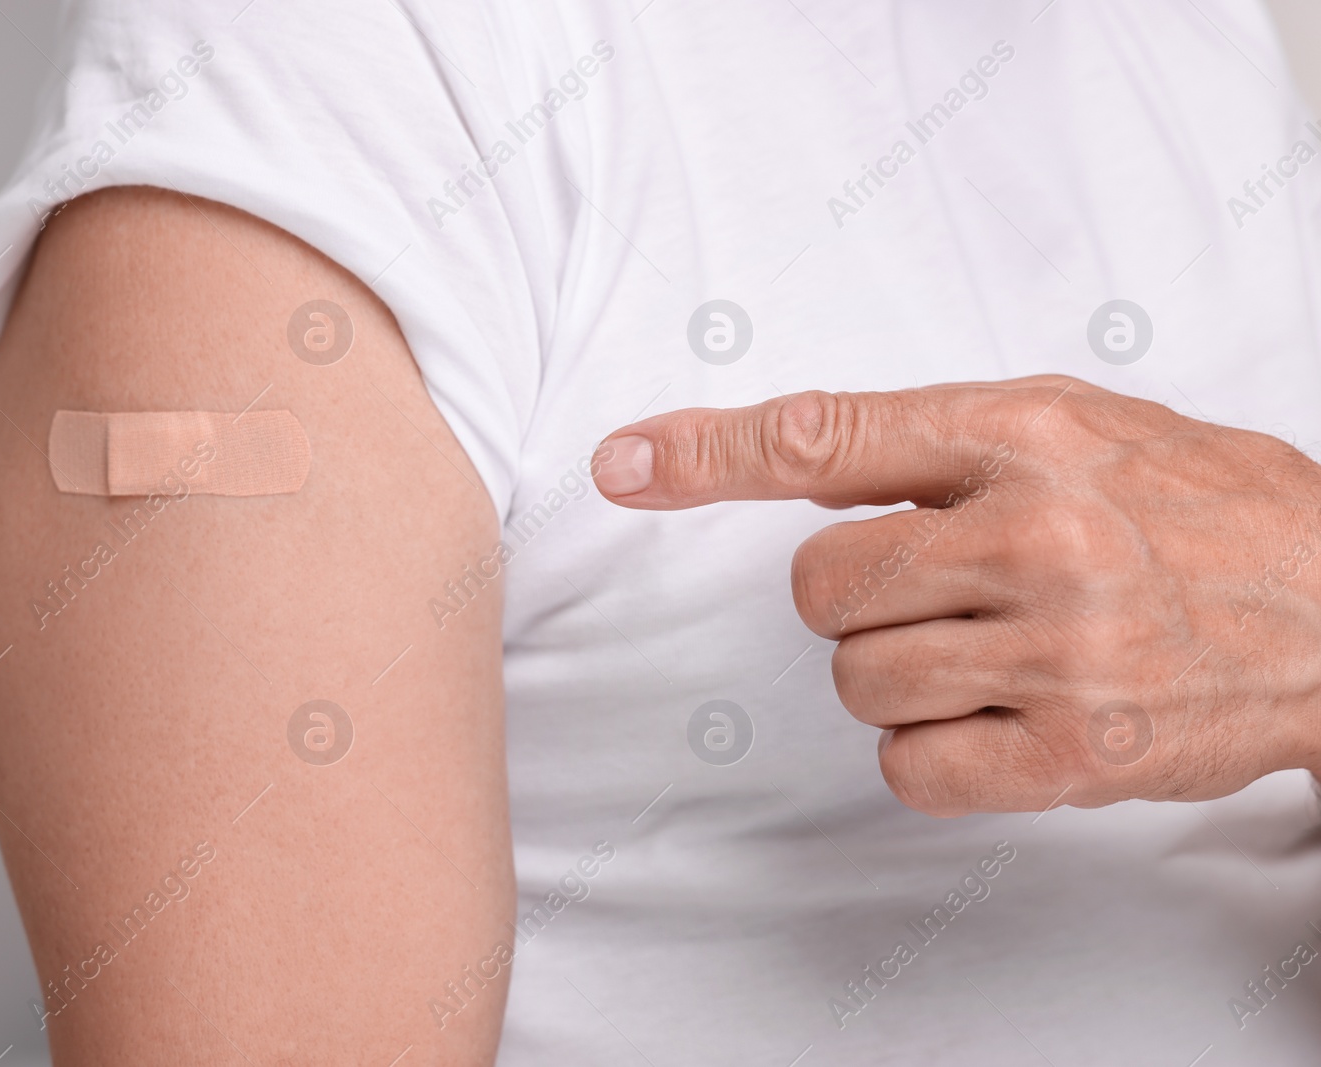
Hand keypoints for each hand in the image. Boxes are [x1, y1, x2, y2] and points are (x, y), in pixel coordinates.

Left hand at [594, 376, 1320, 815]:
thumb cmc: (1197, 508)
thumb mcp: (1077, 425)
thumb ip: (941, 442)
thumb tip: (798, 467)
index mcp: (1025, 434)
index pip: (826, 436)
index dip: (707, 451)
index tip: (624, 464)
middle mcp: (1035, 534)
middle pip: (820, 586)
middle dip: (852, 597)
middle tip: (935, 590)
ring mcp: (1057, 649)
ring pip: (858, 679)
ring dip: (896, 674)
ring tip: (990, 650)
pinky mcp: (1073, 755)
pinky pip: (909, 767)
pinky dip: (931, 750)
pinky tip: (1001, 715)